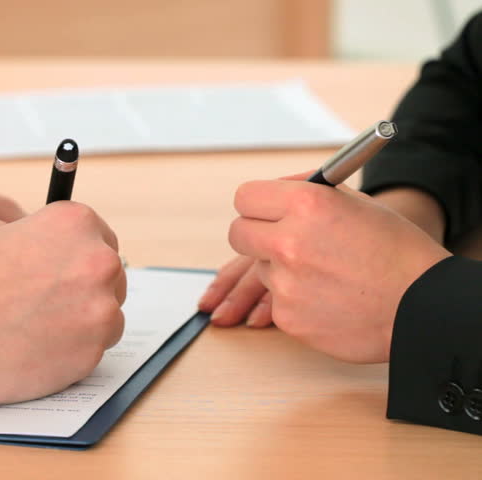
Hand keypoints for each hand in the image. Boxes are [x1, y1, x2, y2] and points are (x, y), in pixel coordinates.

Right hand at [0, 202, 126, 427]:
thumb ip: (22, 234)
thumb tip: (35, 245)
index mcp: (73, 223)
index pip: (98, 235)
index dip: (77, 252)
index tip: (65, 266)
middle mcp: (96, 262)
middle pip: (109, 275)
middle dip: (83, 287)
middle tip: (48, 302)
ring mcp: (98, 312)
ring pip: (106, 317)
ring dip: (81, 322)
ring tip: (36, 329)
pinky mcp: (90, 356)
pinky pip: (93, 352)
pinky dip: (70, 353)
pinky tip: (34, 350)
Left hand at [227, 178, 449, 362]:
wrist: (424, 307)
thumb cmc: (396, 252)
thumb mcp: (356, 204)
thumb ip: (308, 193)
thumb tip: (275, 190)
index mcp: (307, 204)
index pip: (246, 196)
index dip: (256, 205)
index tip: (264, 212)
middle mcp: (289, 241)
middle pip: (237, 232)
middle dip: (254, 235)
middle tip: (277, 241)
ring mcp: (285, 282)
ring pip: (259, 269)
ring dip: (281, 270)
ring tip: (325, 274)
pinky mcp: (287, 316)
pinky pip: (277, 301)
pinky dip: (296, 300)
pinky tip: (330, 298)